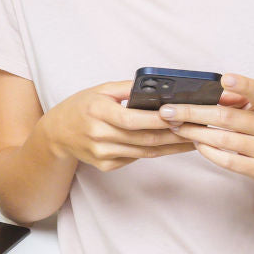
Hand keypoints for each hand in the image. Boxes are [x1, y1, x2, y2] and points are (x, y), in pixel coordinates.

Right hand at [45, 81, 194, 171]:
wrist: (56, 134)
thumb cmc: (80, 107)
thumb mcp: (99, 90)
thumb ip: (127, 89)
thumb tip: (157, 89)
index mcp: (97, 111)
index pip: (132, 119)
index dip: (158, 119)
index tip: (181, 114)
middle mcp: (99, 135)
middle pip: (144, 138)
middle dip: (174, 134)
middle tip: (198, 129)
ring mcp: (102, 153)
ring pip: (145, 152)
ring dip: (172, 146)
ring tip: (193, 139)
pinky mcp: (106, 165)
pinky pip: (136, 158)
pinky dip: (154, 152)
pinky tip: (171, 146)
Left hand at [158, 73, 253, 181]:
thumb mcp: (252, 109)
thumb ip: (232, 99)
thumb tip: (204, 95)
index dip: (243, 85)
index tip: (224, 78)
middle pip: (227, 117)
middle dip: (192, 113)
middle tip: (167, 111)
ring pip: (223, 139)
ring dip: (193, 133)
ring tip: (176, 127)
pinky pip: (226, 160)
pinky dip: (206, 151)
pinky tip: (195, 143)